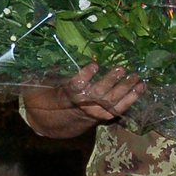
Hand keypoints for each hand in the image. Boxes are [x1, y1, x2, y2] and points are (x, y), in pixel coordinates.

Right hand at [22, 63, 144, 138]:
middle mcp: (81, 106)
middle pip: (98, 96)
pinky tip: (141, 87)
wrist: (52, 123)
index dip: (84, 77)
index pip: (74, 88)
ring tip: (136, 76)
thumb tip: (34, 52)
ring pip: (112, 103)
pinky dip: (131, 99)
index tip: (92, 65)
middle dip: (110, 83)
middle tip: (120, 69)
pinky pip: (119, 109)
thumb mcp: (36, 85)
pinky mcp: (103, 115)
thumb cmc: (45, 98)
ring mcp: (94, 112)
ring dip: (125, 90)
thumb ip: (41, 72)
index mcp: (64, 96)